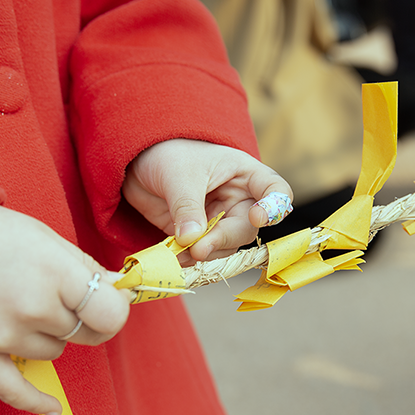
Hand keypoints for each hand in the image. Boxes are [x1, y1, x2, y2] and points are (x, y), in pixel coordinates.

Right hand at [0, 204, 130, 414]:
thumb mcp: (46, 238)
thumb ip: (85, 269)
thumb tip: (118, 292)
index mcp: (55, 274)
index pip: (110, 314)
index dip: (113, 309)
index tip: (107, 303)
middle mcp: (33, 309)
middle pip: (83, 335)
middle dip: (79, 319)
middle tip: (57, 297)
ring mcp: (3, 337)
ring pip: (52, 352)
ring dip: (44, 335)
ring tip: (14, 303)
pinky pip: (16, 392)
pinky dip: (38, 402)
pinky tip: (54, 408)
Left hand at [123, 139, 292, 261]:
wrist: (139, 164)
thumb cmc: (167, 154)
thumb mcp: (178, 175)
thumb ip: (187, 206)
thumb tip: (192, 239)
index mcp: (245, 175)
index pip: (275, 191)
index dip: (274, 207)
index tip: (258, 217)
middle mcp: (239, 200)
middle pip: (247, 228)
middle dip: (223, 239)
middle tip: (198, 248)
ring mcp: (220, 220)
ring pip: (226, 247)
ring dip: (206, 254)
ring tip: (180, 254)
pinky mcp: (200, 236)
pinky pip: (204, 254)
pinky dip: (191, 260)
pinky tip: (175, 258)